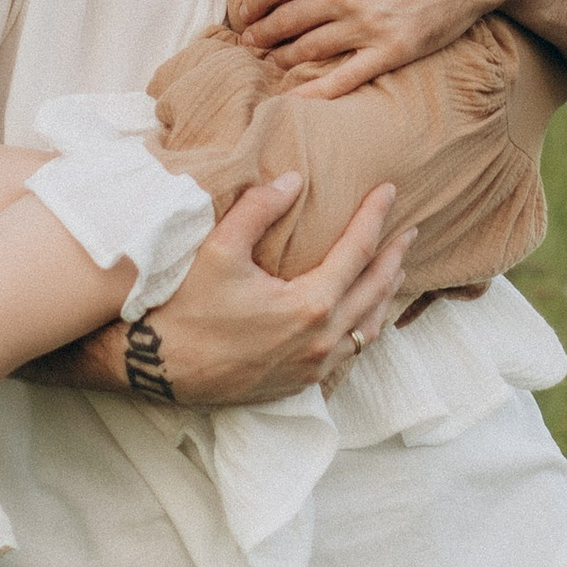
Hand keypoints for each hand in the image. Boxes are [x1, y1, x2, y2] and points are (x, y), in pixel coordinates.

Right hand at [34, 176, 414, 407]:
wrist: (156, 368)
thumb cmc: (185, 308)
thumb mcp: (218, 249)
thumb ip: (258, 209)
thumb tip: (293, 180)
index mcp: (308, 307)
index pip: (357, 252)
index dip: (375, 217)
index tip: (390, 191)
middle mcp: (319, 342)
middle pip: (374, 293)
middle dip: (394, 258)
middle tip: (410, 231)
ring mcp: (311, 369)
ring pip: (367, 329)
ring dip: (384, 296)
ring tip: (394, 271)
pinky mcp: (297, 385)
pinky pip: (348, 355)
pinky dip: (363, 329)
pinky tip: (362, 318)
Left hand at [235, 0, 531, 97]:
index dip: (253, 2)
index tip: (245, 12)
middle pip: (285, 21)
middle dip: (260, 34)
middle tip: (249, 42)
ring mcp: (366, 26)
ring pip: (308, 50)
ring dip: (281, 59)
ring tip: (270, 62)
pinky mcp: (391, 52)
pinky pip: (344, 78)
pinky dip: (315, 92)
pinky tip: (295, 99)